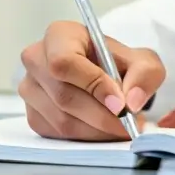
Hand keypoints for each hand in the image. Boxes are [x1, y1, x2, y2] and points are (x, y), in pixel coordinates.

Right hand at [18, 20, 165, 140]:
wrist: (107, 76)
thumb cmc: (117, 63)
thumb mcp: (142, 61)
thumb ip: (144, 75)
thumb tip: (131, 101)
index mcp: (59, 35)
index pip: (64, 61)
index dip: (92, 84)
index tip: (120, 103)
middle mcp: (36, 60)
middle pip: (64, 96)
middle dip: (102, 116)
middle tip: (130, 124)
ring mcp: (30, 89)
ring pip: (62, 120)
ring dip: (98, 131)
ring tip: (123, 128)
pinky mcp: (34, 115)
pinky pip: (58, 135)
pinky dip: (87, 139)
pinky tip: (105, 131)